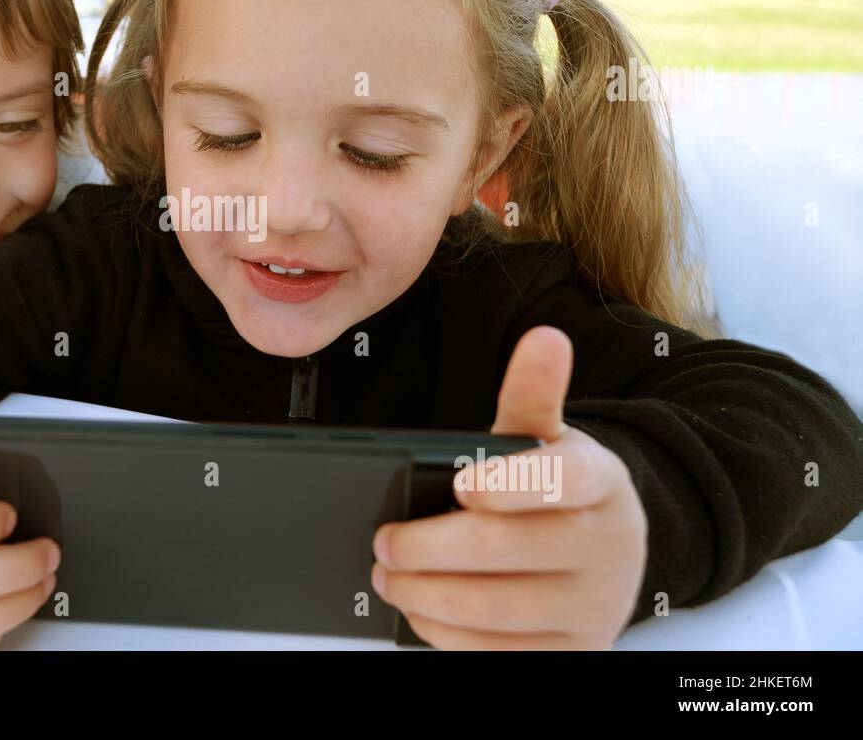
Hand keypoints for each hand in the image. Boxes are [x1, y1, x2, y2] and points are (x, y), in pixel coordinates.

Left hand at [371, 326, 646, 648]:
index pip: (562, 482)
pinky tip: (418, 609)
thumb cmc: (555, 493)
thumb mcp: (546, 442)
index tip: (459, 484)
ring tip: (387, 575)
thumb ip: (532, 395)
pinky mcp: (573, 651)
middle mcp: (607, 546)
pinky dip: (448, 633)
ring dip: (428, 593)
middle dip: (431, 547)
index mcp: (600, 483)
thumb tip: (545, 339)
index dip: (509, 484)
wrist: (605, 556)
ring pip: (499, 607)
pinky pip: (501, 651)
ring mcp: (594, 605)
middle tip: (383, 542)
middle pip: (511, 549)